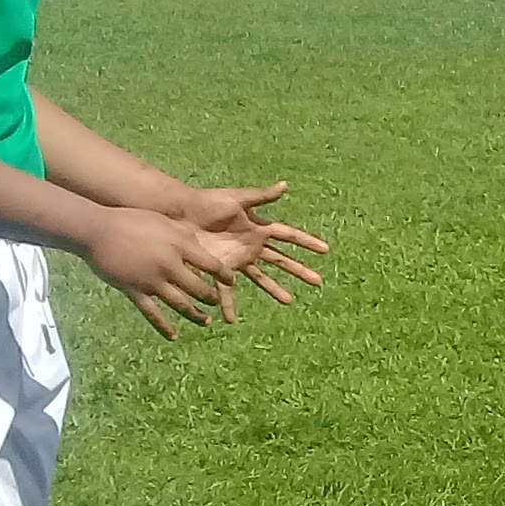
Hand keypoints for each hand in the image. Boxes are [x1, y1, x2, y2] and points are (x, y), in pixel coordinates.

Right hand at [85, 207, 236, 339]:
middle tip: (216, 301)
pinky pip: (153, 314)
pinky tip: (173, 336)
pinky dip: (164, 326)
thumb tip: (200, 245)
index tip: (231, 280)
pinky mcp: (135, 292)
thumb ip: (183, 234)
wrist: (97, 230)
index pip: (212, 265)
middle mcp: (170, 266)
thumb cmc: (130, 219)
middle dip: (210, 297)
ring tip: (206, 321)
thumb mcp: (163, 220)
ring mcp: (152, 281)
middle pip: (199, 288)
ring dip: (195, 314)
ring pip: (181, 304)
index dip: (224, 274)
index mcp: (180, 246)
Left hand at [172, 181, 329, 315]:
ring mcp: (237, 258)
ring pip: (261, 277)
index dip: (306, 242)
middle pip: (282, 260)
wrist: (179, 214)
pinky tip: (230, 320)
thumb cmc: (207, 202)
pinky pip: (227, 290)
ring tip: (290, 301)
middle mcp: (252, 245)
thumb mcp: (236, 198)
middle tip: (318, 282)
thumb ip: (261, 196)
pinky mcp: (220, 269)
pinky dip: (229, 305)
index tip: (325, 250)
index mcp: (258, 227)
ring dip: (275, 289)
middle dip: (300, 270)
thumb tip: (286, 185)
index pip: (289, 236)